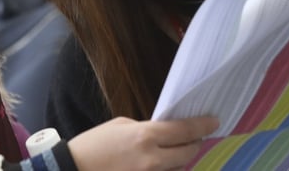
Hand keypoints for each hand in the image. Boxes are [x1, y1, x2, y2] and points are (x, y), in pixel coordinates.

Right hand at [67, 115, 219, 170]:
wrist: (73, 169)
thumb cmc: (94, 144)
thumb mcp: (121, 126)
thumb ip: (146, 130)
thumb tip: (164, 135)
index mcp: (146, 136)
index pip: (185, 131)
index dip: (203, 126)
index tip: (214, 122)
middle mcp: (152, 159)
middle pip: (187, 153)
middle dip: (194, 144)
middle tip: (195, 137)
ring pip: (178, 169)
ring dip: (179, 160)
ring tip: (173, 151)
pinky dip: (167, 170)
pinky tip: (161, 163)